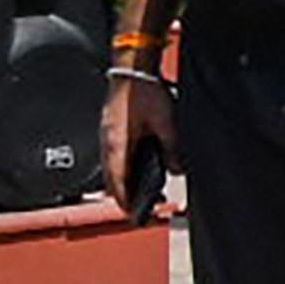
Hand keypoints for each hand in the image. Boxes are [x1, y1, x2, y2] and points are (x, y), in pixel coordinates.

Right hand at [103, 75, 174, 221]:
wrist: (131, 69)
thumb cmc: (144, 92)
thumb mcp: (166, 123)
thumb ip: (172, 148)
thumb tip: (178, 169)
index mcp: (118, 145)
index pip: (118, 182)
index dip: (125, 200)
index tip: (134, 214)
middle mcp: (108, 143)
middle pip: (112, 178)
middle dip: (124, 194)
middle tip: (139, 207)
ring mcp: (107, 135)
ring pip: (112, 167)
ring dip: (123, 180)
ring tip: (141, 191)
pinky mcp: (110, 128)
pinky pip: (114, 155)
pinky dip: (123, 166)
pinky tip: (137, 167)